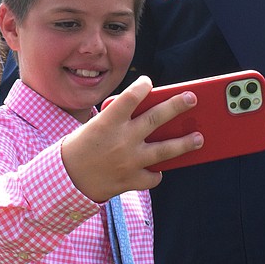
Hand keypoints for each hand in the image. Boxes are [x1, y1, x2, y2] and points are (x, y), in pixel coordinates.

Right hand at [60, 76, 202, 202]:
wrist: (64, 181)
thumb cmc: (80, 148)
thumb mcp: (94, 127)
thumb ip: (119, 120)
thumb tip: (149, 115)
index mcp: (108, 122)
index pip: (131, 96)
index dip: (142, 86)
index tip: (149, 82)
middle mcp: (122, 139)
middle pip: (156, 119)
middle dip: (178, 106)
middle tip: (193, 98)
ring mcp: (129, 161)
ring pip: (165, 150)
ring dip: (185, 143)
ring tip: (199, 138)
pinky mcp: (131, 180)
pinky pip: (153, 176)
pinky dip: (157, 172)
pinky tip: (159, 168)